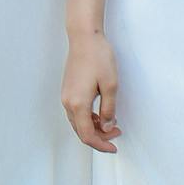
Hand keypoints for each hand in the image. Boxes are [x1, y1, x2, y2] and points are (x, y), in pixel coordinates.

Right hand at [62, 30, 119, 151]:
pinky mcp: (68, 90)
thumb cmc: (99, 57)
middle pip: (81, 131)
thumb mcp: (111, 85)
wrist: (84, 37)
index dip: (101, 144)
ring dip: (95, 127)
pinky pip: (76, 112)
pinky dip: (89, 118)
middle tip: (117, 133)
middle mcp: (68, 103)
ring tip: (112, 122)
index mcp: (78, 104)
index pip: (87, 135)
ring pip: (78, 122)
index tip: (114, 147)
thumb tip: (108, 127)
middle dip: (100, 137)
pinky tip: (101, 113)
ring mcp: (66, 96)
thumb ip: (109, 109)